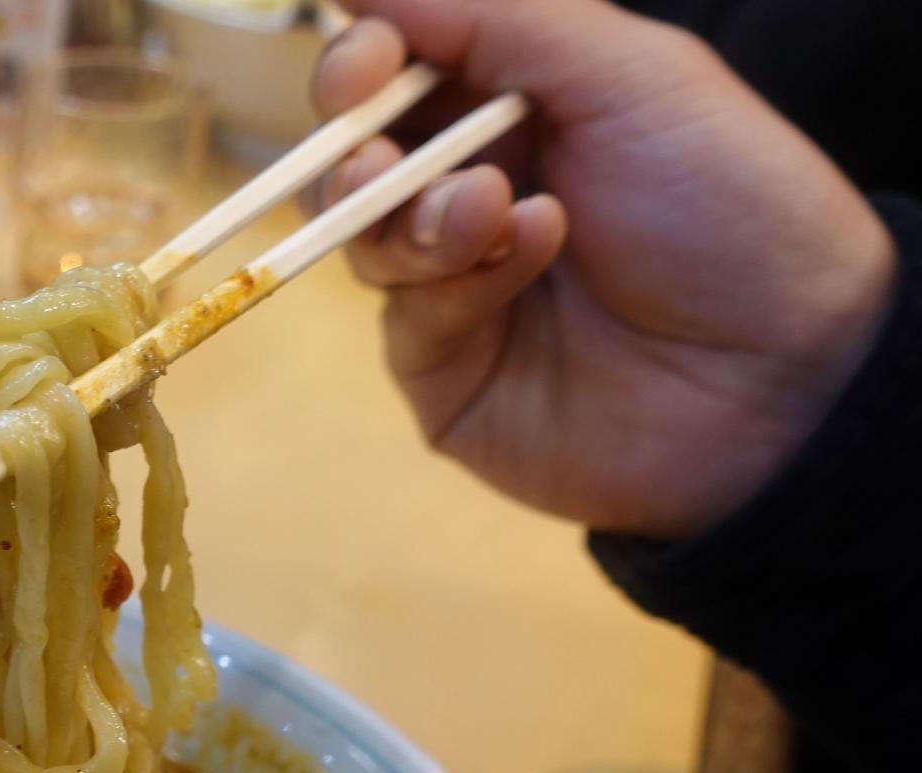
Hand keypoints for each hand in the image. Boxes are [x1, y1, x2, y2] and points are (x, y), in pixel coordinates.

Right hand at [313, 0, 896, 538]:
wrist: (782, 372)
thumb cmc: (728, 205)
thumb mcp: (629, 75)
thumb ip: (495, 17)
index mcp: (517, 108)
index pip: (397, 70)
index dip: (361, 58)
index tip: (364, 63)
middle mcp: (473, 191)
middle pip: (350, 156)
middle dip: (352, 142)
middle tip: (375, 144)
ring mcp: (452, 288)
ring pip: (360, 237)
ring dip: (410, 210)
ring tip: (487, 207)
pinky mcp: (445, 376)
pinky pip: (405, 318)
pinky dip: (457, 279)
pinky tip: (531, 252)